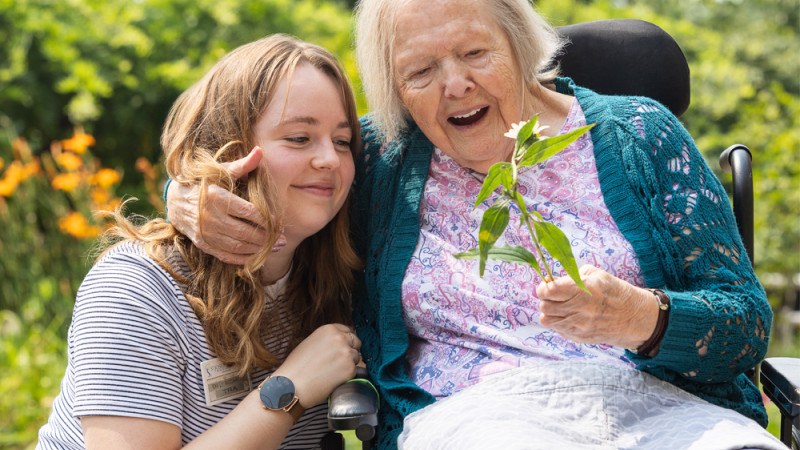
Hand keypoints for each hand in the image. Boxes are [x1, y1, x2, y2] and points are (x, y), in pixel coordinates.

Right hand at [166, 147, 283, 263]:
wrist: (175, 200)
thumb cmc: (204, 183)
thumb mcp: (220, 171)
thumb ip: (242, 165)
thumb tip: (260, 151)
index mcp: (215, 196)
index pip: (248, 212)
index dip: (266, 219)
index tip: (279, 223)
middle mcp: (209, 216)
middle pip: (244, 232)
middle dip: (267, 238)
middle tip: (283, 240)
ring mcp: (205, 232)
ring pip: (237, 246)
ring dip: (259, 250)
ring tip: (276, 247)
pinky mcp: (203, 244)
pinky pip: (225, 255)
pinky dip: (243, 259)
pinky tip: (258, 257)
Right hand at [273, 324, 360, 407]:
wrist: (290, 386)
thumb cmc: (297, 367)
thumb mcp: (311, 342)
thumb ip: (327, 339)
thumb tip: (341, 341)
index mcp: (329, 329)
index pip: (348, 330)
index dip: (345, 340)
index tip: (340, 349)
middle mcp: (340, 338)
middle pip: (356, 342)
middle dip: (350, 350)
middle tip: (337, 362)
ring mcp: (346, 353)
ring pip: (357, 356)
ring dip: (349, 363)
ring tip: (331, 371)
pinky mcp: (350, 369)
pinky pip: (355, 370)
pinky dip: (347, 375)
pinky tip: (333, 379)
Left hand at [536, 265, 658, 349]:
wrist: (633, 318)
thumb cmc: (614, 292)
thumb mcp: (596, 275)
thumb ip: (571, 276)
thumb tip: (551, 281)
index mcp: (581, 291)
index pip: (547, 291)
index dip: (544, 287)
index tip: (548, 285)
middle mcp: (578, 310)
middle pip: (544, 306)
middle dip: (546, 299)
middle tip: (555, 296)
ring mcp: (577, 326)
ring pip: (546, 320)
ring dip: (550, 312)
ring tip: (561, 306)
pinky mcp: (578, 337)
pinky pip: (557, 329)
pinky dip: (559, 322)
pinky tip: (570, 316)